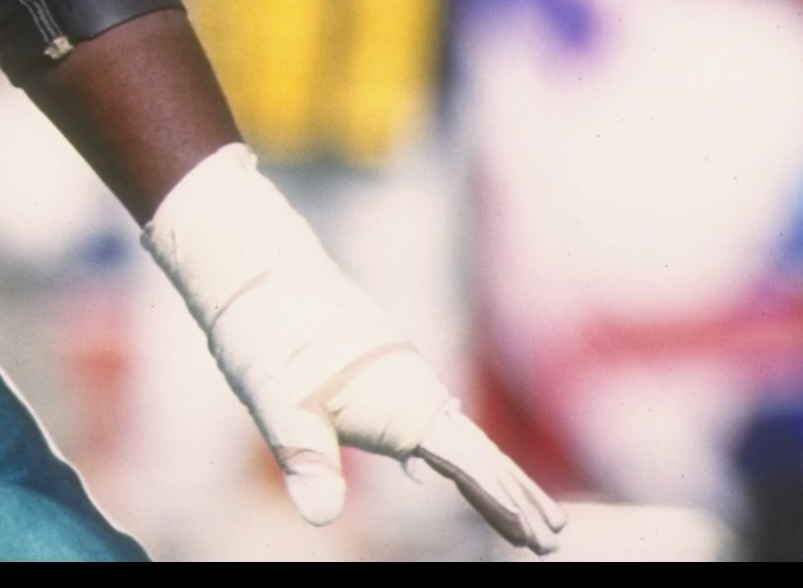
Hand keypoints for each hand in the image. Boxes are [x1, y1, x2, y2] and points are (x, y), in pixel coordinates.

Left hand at [142, 145, 563, 553]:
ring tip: (513, 513)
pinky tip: (434, 468)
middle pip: (477, 453)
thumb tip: (319, 516)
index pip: (471, 464)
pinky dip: (447, 449)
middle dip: (513, 497)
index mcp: (404, 400)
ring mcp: (396, 374)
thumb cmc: (267, 332)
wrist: (251, 262)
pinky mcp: (375, 368)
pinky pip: (426, 418)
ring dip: (486, 476)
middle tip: (551, 540)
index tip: (541, 536)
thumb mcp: (279, 404)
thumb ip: (307, 461)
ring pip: (454, 435)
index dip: (506, 501)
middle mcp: (412, 386)